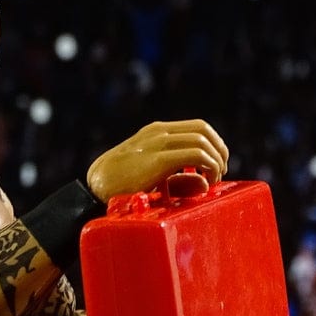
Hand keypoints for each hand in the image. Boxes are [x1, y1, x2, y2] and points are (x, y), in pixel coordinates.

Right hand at [85, 119, 228, 201]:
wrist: (94, 189)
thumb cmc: (120, 187)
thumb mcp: (153, 179)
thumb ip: (179, 178)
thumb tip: (205, 182)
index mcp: (155, 132)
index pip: (195, 127)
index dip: (214, 143)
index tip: (217, 164)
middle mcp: (158, 132)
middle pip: (203, 129)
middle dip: (219, 150)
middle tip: (220, 172)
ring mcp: (157, 143)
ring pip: (202, 140)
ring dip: (216, 160)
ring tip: (214, 179)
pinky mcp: (158, 159)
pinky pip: (196, 155)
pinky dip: (209, 167)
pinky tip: (207, 182)